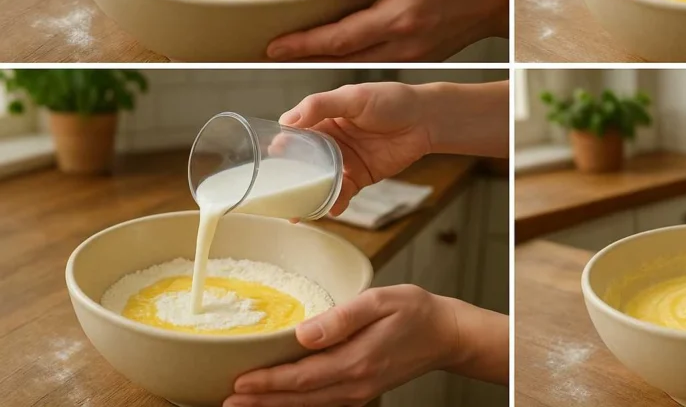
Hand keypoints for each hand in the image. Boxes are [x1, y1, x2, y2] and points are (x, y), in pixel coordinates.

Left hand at [224, 285, 458, 406]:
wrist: (446, 334)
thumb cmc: (415, 311)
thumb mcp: (381, 301)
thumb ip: (342, 317)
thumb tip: (304, 333)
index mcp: (357, 360)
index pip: (303, 377)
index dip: (268, 382)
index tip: (239, 384)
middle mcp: (355, 383)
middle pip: (299, 399)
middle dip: (261, 402)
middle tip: (226, 402)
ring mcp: (359, 391)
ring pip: (309, 405)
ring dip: (275, 406)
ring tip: (243, 405)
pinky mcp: (361, 390)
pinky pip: (322, 403)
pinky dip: (297, 404)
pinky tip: (281, 400)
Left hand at [267, 0, 508, 61]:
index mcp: (400, 16)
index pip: (340, 36)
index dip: (303, 43)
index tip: (273, 46)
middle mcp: (403, 42)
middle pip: (341, 58)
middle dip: (303, 58)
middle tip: (268, 54)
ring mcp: (411, 54)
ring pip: (355, 65)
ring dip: (322, 62)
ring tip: (291, 55)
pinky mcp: (417, 57)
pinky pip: (373, 62)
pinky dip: (347, 61)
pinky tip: (333, 53)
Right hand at [280, 82, 432, 214]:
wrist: (425, 120)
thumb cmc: (392, 100)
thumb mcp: (354, 96)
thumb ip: (321, 105)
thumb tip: (288, 120)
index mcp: (324, 118)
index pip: (294, 133)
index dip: (282, 146)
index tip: (272, 158)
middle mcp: (330, 141)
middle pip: (303, 163)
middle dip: (290, 179)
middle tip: (278, 194)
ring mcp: (345, 161)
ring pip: (320, 181)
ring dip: (310, 196)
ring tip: (299, 211)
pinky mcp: (361, 177)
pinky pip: (343, 192)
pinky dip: (336, 202)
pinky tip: (333, 208)